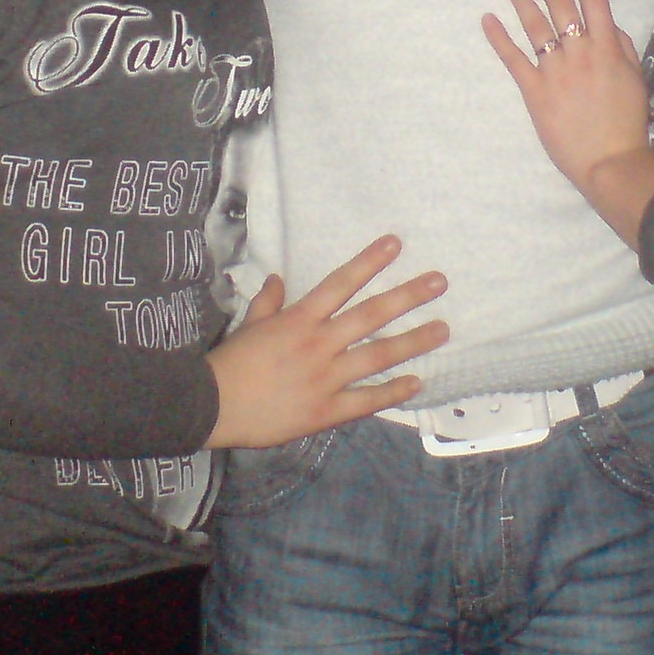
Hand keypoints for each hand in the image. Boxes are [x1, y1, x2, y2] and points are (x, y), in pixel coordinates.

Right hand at [205, 235, 447, 449]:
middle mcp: (319, 344)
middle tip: (439, 282)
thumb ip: (267, 303)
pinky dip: (392, 392)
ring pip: (377, 356)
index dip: (370, 261)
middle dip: (407, 296)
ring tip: (441, 329)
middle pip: (371, 315)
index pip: (342, 283)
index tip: (396, 244)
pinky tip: (416, 383)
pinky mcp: (326, 410)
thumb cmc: (230, 363)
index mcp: (300, 320)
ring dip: (412, 341)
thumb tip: (277, 279)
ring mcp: (326, 378)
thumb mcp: (248, 325)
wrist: (212, 406)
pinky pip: (366, 401)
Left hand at [482, 0, 653, 247]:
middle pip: (560, 2)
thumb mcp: (636, 79)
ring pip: (535, 24)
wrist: (609, 161)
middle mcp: (579, 52)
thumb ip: (623, 48)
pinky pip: (514, 59)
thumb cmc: (627, 123)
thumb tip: (609, 25)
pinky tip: (488, 18)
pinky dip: (499, 37)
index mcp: (607, 46)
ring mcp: (554, 70)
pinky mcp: (534, 91)